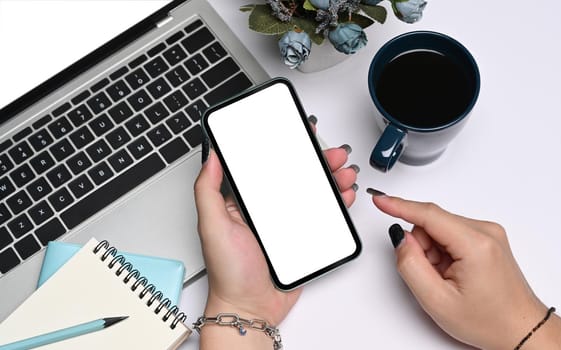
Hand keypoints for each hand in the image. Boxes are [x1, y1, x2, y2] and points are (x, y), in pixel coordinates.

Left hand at [194, 141, 357, 326]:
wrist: (251, 308)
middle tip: (331, 154)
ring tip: (343, 173)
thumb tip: (212, 156)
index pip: (267, 166)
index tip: (299, 133)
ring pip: (313, 192)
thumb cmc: (228, 273)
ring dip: (331, 179)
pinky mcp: (303, 238)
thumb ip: (208, 189)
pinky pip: (324, 215)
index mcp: (245, 202)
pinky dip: (337, 203)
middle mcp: (267, 210)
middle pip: (296, 176)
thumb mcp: (212, 225)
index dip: (284, 147)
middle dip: (317, 160)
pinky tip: (343, 195)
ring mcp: (287, 223)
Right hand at [371, 193, 546, 348]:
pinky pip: (451, 235)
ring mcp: (489, 234)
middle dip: (423, 248)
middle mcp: (486, 231)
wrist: (521, 330)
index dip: (399, 206)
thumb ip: (411, 265)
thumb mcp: (438, 301)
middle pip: (432, 223)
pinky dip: (445, 253)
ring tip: (447, 279)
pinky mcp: (488, 238)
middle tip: (433, 277)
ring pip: (439, 230)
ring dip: (434, 253)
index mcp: (476, 244)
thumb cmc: (490, 321)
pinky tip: (455, 274)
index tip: (380, 200)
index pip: (429, 215)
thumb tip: (401, 238)